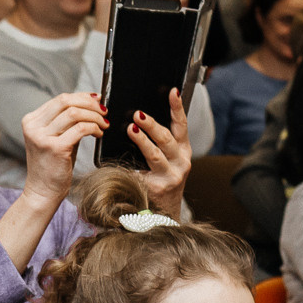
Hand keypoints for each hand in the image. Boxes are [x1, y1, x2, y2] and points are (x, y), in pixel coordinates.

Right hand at [17, 92, 107, 205]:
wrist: (43, 192)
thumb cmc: (53, 166)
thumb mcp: (56, 138)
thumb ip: (67, 121)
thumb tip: (91, 102)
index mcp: (31, 121)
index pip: (59, 99)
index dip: (82, 97)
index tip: (97, 100)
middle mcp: (33, 127)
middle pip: (65, 101)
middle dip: (89, 104)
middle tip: (104, 112)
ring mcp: (42, 137)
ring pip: (74, 113)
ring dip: (94, 116)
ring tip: (103, 124)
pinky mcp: (55, 148)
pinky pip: (81, 129)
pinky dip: (94, 128)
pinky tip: (99, 134)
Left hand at [128, 89, 192, 215]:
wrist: (164, 211)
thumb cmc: (162, 177)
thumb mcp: (167, 157)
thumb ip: (159, 139)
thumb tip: (138, 115)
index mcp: (183, 149)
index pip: (181, 124)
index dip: (177, 107)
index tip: (172, 91)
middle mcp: (181, 162)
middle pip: (166, 139)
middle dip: (152, 125)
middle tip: (138, 114)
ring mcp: (170, 176)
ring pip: (154, 155)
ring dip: (142, 141)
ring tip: (131, 129)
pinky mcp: (156, 188)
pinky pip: (140, 173)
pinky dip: (129, 165)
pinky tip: (119, 160)